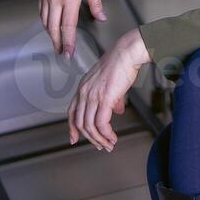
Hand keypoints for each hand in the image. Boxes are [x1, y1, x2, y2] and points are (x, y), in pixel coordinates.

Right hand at [39, 0, 105, 57]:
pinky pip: (41, 12)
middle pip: (53, 27)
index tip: (69, 52)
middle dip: (57, 43)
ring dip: (50, 35)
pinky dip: (45, 23)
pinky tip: (50, 27)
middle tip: (62, 54)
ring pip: (45, 21)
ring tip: (57, 44)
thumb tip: (101, 17)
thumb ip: (96, 2)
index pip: (68, 25)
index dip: (68, 41)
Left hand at [68, 31, 151, 151]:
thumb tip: (117, 110)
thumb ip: (111, 98)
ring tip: (109, 145)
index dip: (72, 127)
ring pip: (90, 126)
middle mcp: (84, 92)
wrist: (127, 53)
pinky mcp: (104, 98)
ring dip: (100, 139)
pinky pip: (101, 123)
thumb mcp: (111, 82)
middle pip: (80, 123)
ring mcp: (93, 95)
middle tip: (100, 146)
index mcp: (83, 87)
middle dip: (90, 138)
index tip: (74, 139)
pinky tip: (113, 137)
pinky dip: (106, 134)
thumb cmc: (121, 63)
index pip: (71, 112)